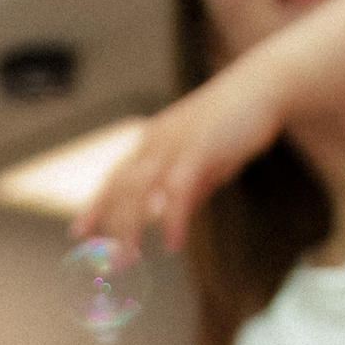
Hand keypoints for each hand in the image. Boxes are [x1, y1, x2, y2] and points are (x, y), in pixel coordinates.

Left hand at [82, 64, 288, 255]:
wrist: (265, 85)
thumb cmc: (234, 123)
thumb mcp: (204, 162)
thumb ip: (189, 188)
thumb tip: (176, 214)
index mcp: (153, 143)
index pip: (115, 178)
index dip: (96, 206)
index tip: (79, 233)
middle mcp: (157, 142)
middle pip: (121, 188)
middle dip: (110, 225)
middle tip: (104, 260)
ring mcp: (176, 143)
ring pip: (140, 189)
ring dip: (131, 226)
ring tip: (128, 258)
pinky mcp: (200, 148)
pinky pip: (178, 188)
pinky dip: (173, 218)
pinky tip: (172, 242)